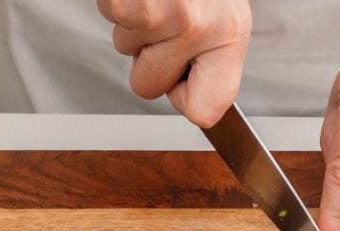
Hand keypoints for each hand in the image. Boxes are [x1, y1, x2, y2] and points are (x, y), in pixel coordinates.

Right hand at [98, 0, 251, 127]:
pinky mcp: (125, 2)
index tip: (183, 89)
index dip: (185, 102)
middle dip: (147, 60)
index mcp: (229, 32)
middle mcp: (196, 26)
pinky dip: (119, 4)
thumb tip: (197, 97)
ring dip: (134, 24)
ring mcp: (159, 15)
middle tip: (164, 24)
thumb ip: (215, 55)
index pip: (206, 110)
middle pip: (148, 87)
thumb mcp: (226, 11)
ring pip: (124, 49)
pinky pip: (110, 18)